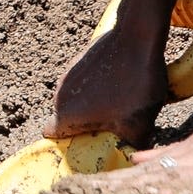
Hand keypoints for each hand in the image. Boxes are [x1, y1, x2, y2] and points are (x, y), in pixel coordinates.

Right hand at [46, 22, 170, 143]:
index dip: (68, 144)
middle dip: (89, 125)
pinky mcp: (78, 61)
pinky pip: (85, 84)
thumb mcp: (139, 125)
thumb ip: (129, 146)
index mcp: (66, 114)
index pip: (52, 136)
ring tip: (122, 102)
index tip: (89, 144)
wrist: (137, 37)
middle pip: (69, 120)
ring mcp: (67, 75)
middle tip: (116, 125)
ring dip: (95, 106)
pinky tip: (122, 83)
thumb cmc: (134, 83)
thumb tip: (130, 156)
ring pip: (78, 101)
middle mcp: (59, 95)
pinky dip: (99, 88)